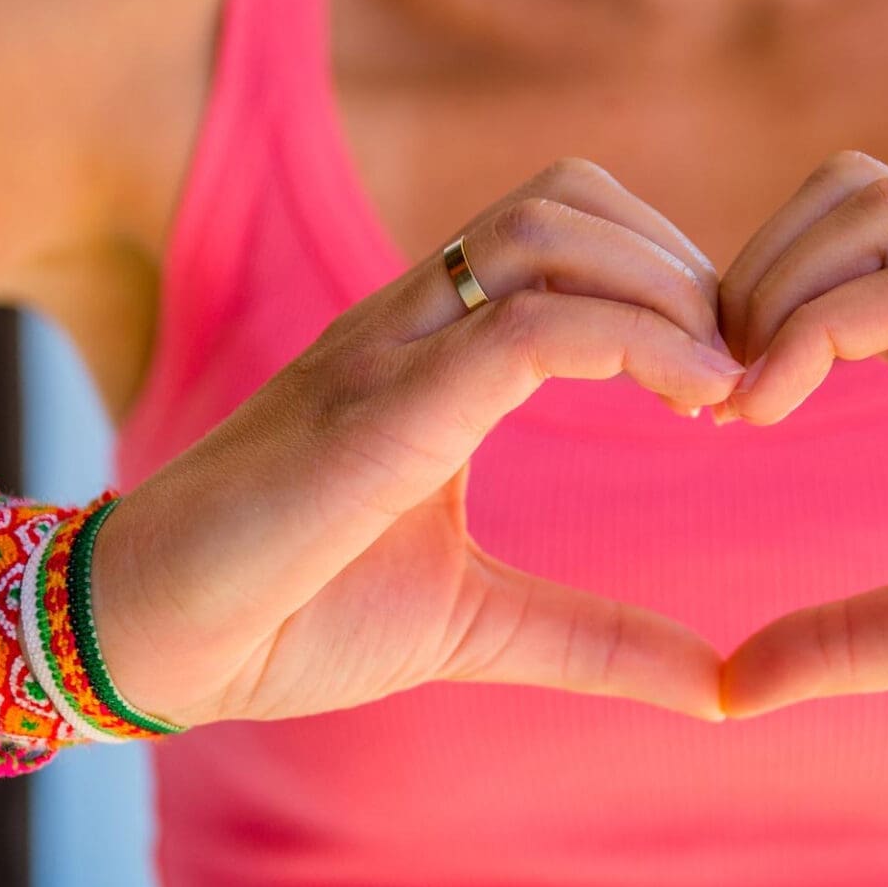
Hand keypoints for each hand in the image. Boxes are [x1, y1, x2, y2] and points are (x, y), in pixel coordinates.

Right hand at [91, 159, 744, 726]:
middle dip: (679, 265)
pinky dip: (632, 341)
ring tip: (718, 388)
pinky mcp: (377, 411)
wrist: (152, 645)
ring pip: (550, 231)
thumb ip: (595, 639)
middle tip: (735, 374)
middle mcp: (411, 324)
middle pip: (568, 199)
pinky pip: (523, 327)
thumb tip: (715, 687)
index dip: (666, 280)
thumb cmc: (293, 614)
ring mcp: (389, 353)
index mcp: (432, 349)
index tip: (724, 385)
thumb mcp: (479, 623)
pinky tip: (696, 401)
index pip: (565, 229)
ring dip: (665, 289)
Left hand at [715, 152, 887, 725]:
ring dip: (773, 288)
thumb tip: (731, 687)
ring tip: (738, 405)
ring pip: (871, 208)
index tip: (703, 413)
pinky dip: (818, 329)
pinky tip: (772, 412)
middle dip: (748, 276)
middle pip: (843, 192)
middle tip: (708, 396)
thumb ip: (850, 638)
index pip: (838, 247)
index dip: (748, 308)